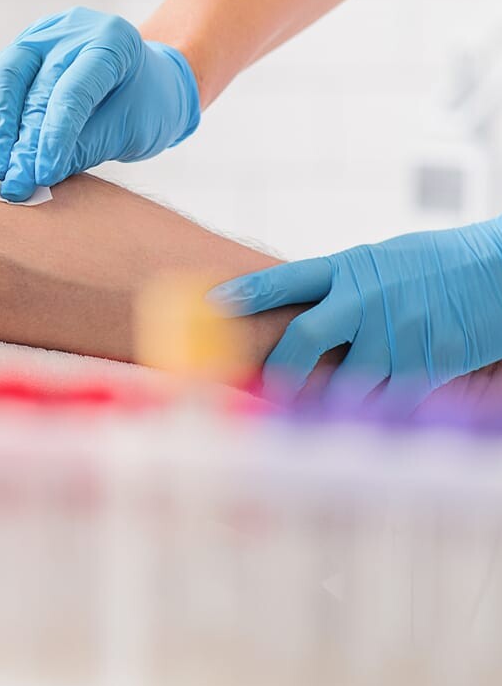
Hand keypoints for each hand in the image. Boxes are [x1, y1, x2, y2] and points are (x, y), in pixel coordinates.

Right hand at [0, 7, 200, 198]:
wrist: (144, 83)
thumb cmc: (144, 106)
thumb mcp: (129, 131)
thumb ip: (83, 148)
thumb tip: (31, 175)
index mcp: (112, 40)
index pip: (72, 92)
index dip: (53, 138)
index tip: (41, 175)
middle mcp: (72, 29)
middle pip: (33, 85)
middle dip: (21, 141)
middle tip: (15, 183)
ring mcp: (41, 34)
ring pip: (2, 76)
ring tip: (0, 167)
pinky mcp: (19, 48)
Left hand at [208, 218, 501, 399]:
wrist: (497, 273)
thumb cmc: (432, 267)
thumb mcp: (378, 262)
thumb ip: (334, 287)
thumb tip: (285, 310)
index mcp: (351, 269)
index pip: (288, 279)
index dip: (248, 293)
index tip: (211, 305)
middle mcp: (368, 300)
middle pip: (306, 336)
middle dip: (276, 367)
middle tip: (257, 389)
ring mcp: (397, 335)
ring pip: (343, 382)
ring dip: (318, 403)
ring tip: (294, 419)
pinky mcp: (425, 365)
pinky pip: (383, 402)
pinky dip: (363, 416)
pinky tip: (349, 423)